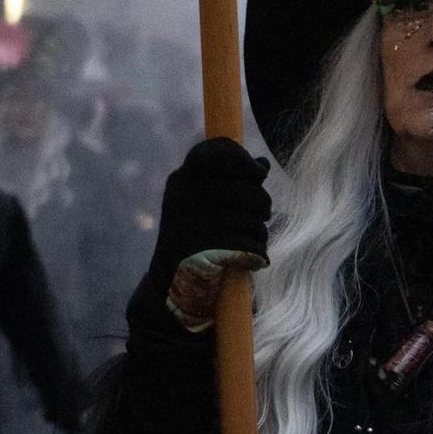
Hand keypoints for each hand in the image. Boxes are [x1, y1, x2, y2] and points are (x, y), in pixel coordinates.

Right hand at [146, 139, 271, 330]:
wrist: (169, 281)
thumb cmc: (191, 235)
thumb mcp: (200, 202)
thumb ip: (228, 180)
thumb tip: (262, 163)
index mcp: (181, 179)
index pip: (218, 151)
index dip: (244, 159)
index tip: (257, 173)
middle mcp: (185, 195)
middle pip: (247, 188)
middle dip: (262, 202)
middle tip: (263, 213)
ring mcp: (196, 221)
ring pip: (253, 217)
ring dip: (260, 230)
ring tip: (253, 237)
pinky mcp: (210, 248)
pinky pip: (252, 242)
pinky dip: (258, 251)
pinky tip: (252, 257)